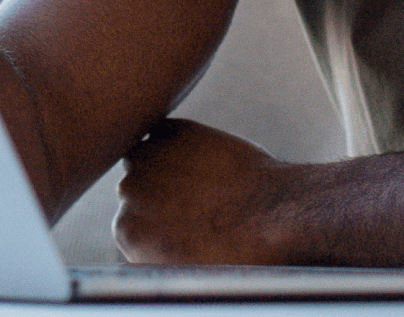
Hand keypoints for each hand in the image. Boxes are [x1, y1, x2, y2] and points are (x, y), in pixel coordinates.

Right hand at [116, 119, 295, 264]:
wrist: (275, 214)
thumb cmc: (239, 253)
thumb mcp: (187, 272)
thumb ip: (155, 256)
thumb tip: (153, 249)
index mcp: (127, 232)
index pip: (131, 225)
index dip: (158, 227)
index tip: (182, 227)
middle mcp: (129, 192)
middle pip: (135, 191)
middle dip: (159, 197)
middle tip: (197, 205)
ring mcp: (150, 157)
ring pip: (145, 159)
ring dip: (163, 167)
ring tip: (202, 181)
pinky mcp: (174, 131)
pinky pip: (163, 133)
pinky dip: (177, 142)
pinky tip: (204, 158)